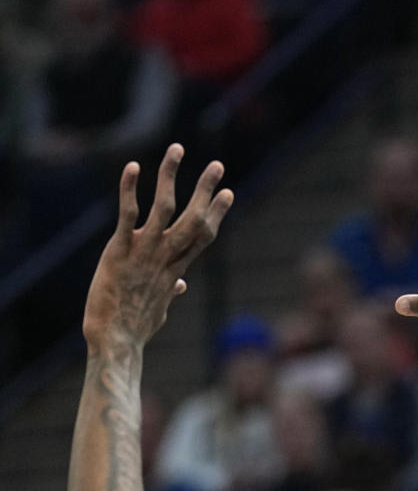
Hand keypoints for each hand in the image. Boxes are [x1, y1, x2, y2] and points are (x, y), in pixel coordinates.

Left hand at [83, 144, 233, 351]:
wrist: (116, 341)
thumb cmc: (135, 329)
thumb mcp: (160, 309)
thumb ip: (172, 291)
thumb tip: (181, 285)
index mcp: (175, 269)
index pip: (203, 236)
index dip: (217, 213)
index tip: (228, 193)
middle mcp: (165, 258)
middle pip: (193, 219)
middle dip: (205, 190)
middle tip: (216, 165)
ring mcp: (144, 253)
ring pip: (164, 208)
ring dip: (170, 176)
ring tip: (176, 149)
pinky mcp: (119, 251)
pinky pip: (127, 215)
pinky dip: (130, 190)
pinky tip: (133, 167)